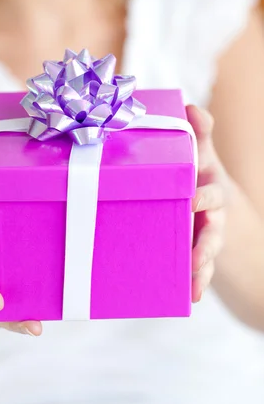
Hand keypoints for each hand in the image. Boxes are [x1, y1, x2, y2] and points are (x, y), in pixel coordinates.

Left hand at [187, 106, 228, 302]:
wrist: (209, 199)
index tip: (193, 199)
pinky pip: (199, 269)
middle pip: (212, 231)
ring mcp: (205, 235)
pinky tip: (191, 296)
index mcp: (209, 189)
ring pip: (206, 253)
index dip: (203, 196)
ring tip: (193, 283)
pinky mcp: (197, 252)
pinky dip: (197, 282)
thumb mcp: (202, 154)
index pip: (210, 193)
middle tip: (195, 255)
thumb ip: (199, 133)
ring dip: (200, 267)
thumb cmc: (198, 172)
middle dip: (205, 243)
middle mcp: (212, 215)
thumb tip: (190, 107)